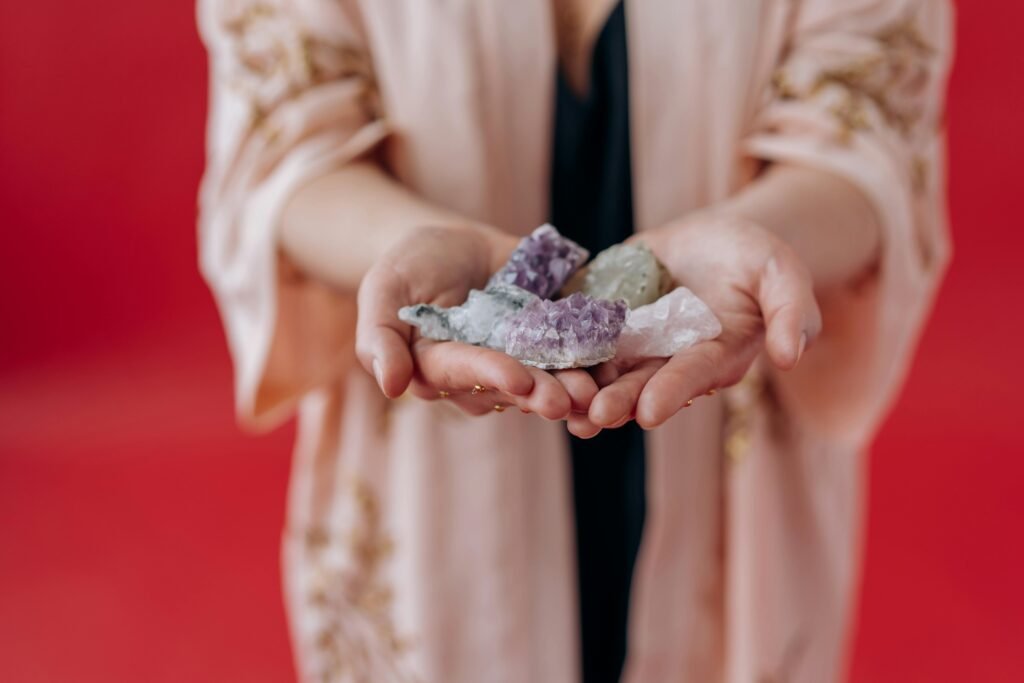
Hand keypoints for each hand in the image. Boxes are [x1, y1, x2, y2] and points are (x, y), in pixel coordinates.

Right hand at [356, 224, 597, 419]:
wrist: (452, 244)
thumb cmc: (408, 267)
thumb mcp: (383, 289)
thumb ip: (380, 337)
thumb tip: (390, 386)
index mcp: (437, 367)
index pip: (464, 372)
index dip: (492, 374)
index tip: (519, 380)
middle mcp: (480, 375)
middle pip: (512, 388)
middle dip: (542, 393)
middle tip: (571, 398)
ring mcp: (518, 362)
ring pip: (547, 381)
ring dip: (573, 388)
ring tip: (596, 391)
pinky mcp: (547, 345)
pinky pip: (572, 355)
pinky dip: (594, 362)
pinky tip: (616, 366)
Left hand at [582, 212, 821, 431]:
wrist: (713, 239)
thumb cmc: (755, 257)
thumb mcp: (780, 272)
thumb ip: (791, 312)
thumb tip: (789, 357)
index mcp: (714, 356)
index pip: (692, 376)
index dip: (672, 392)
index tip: (650, 412)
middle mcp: (670, 360)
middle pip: (643, 384)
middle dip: (619, 401)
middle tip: (593, 417)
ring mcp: (635, 344)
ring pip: (606, 373)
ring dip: (584, 392)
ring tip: (558, 407)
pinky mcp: (606, 322)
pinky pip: (580, 338)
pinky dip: (560, 351)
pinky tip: (534, 362)